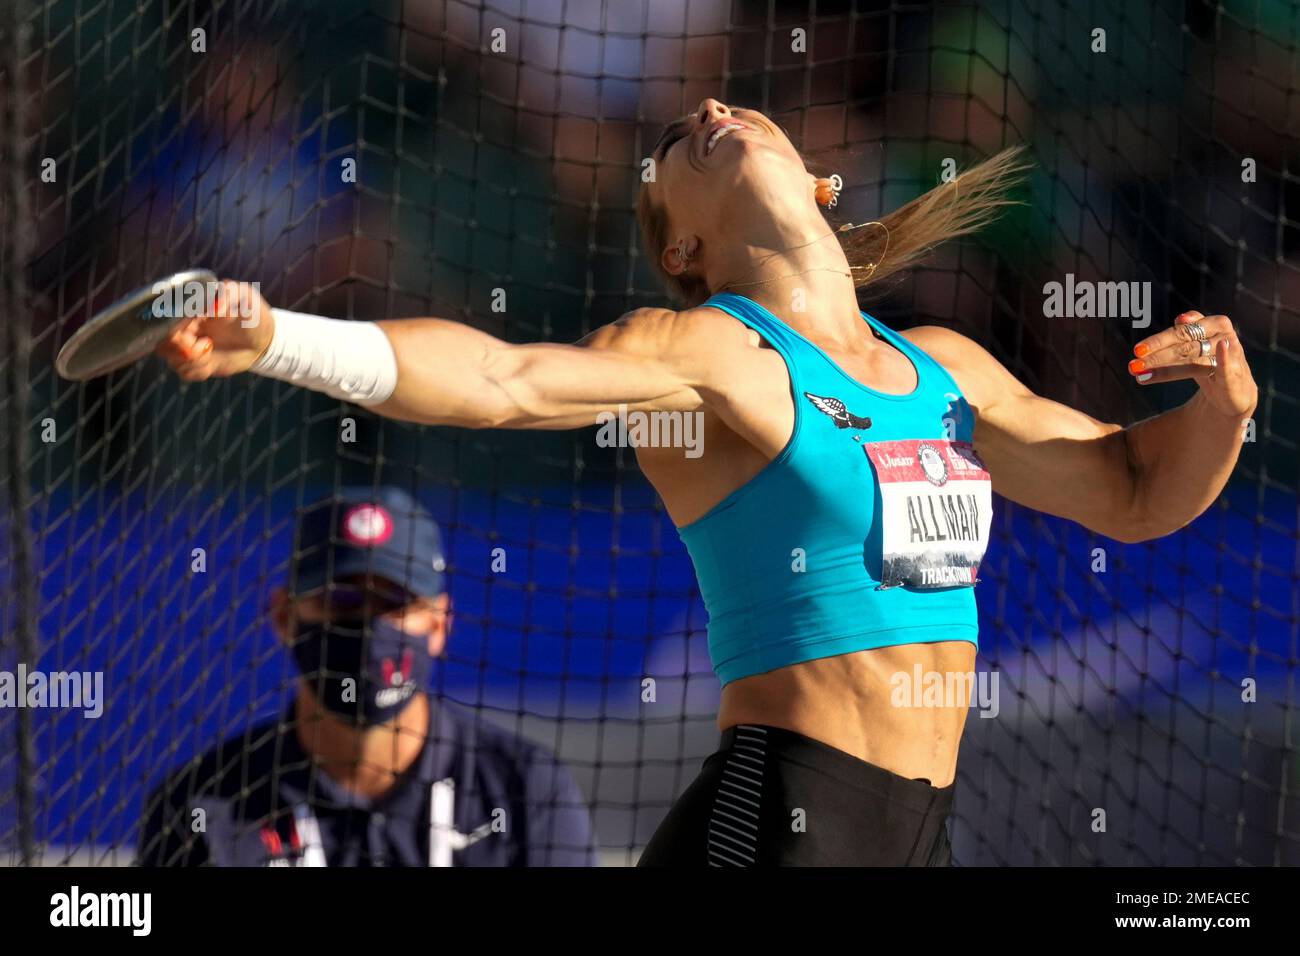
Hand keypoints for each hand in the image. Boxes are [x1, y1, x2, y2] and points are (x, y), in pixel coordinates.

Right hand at [154, 279, 273, 380]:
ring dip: (192, 361)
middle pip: (163, 343)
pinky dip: (198, 371)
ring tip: (210, 349)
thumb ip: (230, 293)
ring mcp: (189, 346)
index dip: (175, 330)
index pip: (166, 320)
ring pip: (173, 360)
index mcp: (189, 308)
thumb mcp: (245, 296)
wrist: (264, 338)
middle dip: (183, 349)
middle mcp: (184, 327)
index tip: (193, 333)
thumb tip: (216, 306)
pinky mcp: (198, 363)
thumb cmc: (252, 312)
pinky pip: (186, 373)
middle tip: (207, 345)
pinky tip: (211, 363)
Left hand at [1129, 311, 1257, 417]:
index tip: (1137, 350)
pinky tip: (1216, 353)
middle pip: (1184, 345)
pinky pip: (1225, 367)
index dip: (1158, 341)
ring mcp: (1232, 355)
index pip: (1181, 331)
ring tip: (1142, 376)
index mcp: (1214, 324)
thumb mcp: (1197, 345)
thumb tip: (1180, 318)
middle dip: (1156, 357)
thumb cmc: (1210, 362)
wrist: (1236, 389)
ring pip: (1194, 360)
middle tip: (1133, 365)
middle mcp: (1223, 336)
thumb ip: (1185, 333)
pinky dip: (1222, 360)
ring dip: (1166, 369)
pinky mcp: (1235, 375)